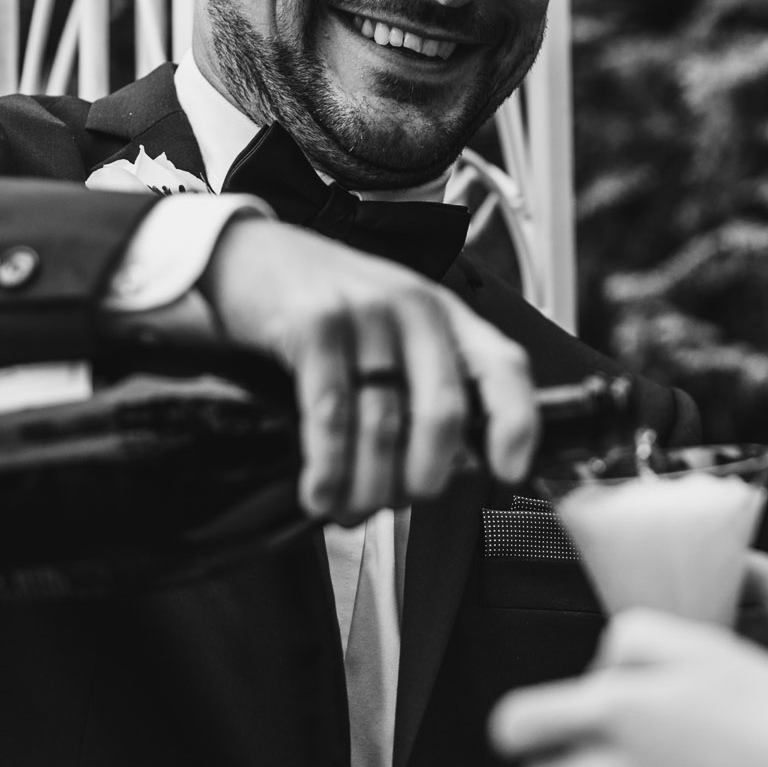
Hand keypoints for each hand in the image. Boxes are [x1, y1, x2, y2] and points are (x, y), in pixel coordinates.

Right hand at [201, 216, 534, 523]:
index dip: (516, 425)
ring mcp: (365, 313)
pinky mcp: (314, 325)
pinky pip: (332, 415)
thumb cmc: (328, 304)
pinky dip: (329, 467)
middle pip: (443, 413)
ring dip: (367, 486)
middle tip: (397, 504)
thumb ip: (426, 384)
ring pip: (384, 424)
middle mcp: (415, 309)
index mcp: (448, 316)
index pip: (506, 367)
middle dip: (423, 478)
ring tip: (349, 510)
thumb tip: (454, 468)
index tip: (509, 474)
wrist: (251, 255)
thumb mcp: (394, 331)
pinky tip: (320, 493)